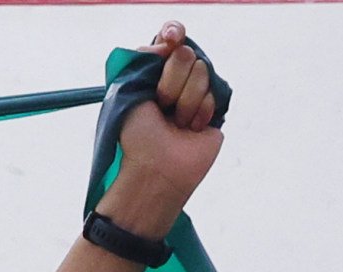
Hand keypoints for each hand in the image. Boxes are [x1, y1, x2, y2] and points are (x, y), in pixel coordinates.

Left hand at [98, 24, 225, 236]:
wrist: (156, 167)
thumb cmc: (138, 134)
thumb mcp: (128, 89)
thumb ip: (145, 57)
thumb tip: (171, 42)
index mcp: (156, 70)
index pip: (171, 36)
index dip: (173, 33)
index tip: (170, 39)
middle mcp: (178, 78)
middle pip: (186, 53)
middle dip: (171, 81)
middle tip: (162, 105)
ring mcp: (198, 92)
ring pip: (202, 70)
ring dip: (184, 101)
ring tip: (176, 123)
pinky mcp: (215, 109)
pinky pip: (214, 92)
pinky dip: (199, 112)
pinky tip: (191, 129)